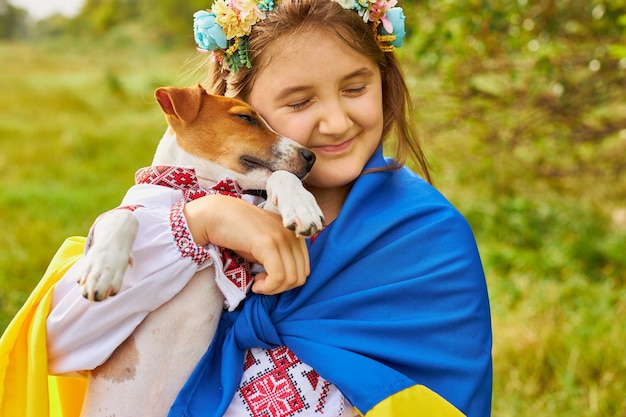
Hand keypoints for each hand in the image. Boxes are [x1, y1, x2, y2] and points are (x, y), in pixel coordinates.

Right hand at [183, 194, 309, 294]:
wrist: (217, 215)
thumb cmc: (238, 232)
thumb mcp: (264, 245)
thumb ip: (279, 258)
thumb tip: (286, 282)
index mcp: (294, 234)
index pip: (304, 269)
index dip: (286, 282)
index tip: (267, 280)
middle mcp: (292, 234)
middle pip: (300, 276)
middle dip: (281, 288)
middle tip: (261, 284)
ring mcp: (281, 238)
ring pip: (291, 279)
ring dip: (273, 289)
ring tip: (257, 283)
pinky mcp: (268, 243)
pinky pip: (278, 276)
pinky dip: (268, 287)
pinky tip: (255, 284)